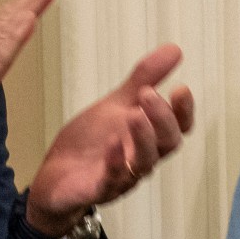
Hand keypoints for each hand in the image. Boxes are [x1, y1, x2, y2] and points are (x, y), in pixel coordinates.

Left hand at [25, 44, 194, 233]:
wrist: (56, 175)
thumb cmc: (90, 143)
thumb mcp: (116, 105)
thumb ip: (144, 79)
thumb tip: (175, 49)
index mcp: (148, 137)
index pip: (177, 127)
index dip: (184, 111)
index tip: (181, 89)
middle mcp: (141, 159)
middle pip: (166, 144)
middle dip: (162, 119)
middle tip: (148, 95)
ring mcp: (121, 176)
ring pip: (143, 164)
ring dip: (142, 139)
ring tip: (134, 115)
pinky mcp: (97, 189)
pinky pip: (111, 180)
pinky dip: (114, 163)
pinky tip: (112, 144)